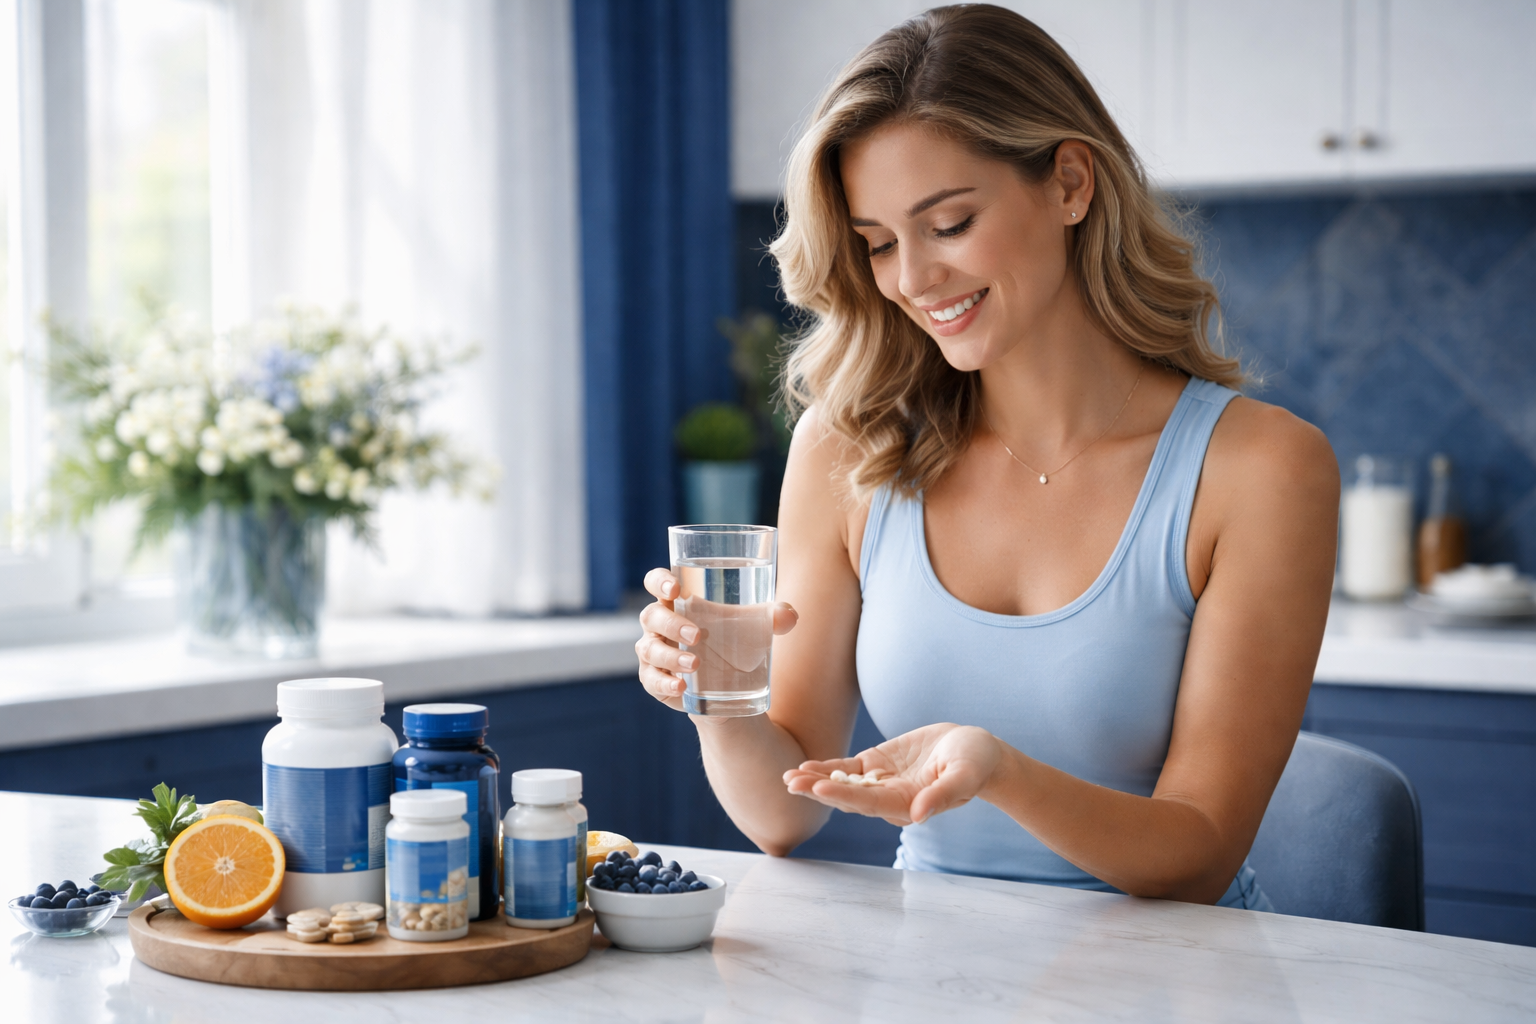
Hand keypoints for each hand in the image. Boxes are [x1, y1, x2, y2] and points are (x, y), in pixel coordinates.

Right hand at [636, 567, 798, 711]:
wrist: (731, 688)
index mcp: (678, 601)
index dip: (659, 581)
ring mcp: (653, 652)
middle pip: (652, 616)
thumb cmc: (735, 643)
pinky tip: (681, 686)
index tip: (675, 589)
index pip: (656, 582)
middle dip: (672, 624)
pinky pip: (651, 680)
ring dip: (671, 655)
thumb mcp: (753, 629)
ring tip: (696, 665)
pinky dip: (665, 682)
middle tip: (698, 635)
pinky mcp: (654, 679)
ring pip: (650, 649)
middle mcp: (659, 624)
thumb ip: (772, 618)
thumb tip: (789, 615)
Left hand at [782, 723, 1003, 825]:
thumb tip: (918, 816)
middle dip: (819, 790)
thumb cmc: (976, 763)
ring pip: (842, 785)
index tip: (819, 789)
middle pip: (848, 798)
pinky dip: (827, 768)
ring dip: (816, 781)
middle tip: (791, 783)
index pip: (869, 803)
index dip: (844, 796)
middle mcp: (889, 798)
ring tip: (789, 777)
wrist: (975, 751)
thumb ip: (942, 795)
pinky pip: (848, 769)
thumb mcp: (964, 775)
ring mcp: (881, 782)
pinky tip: (805, 767)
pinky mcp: (877, 765)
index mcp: (908, 805)